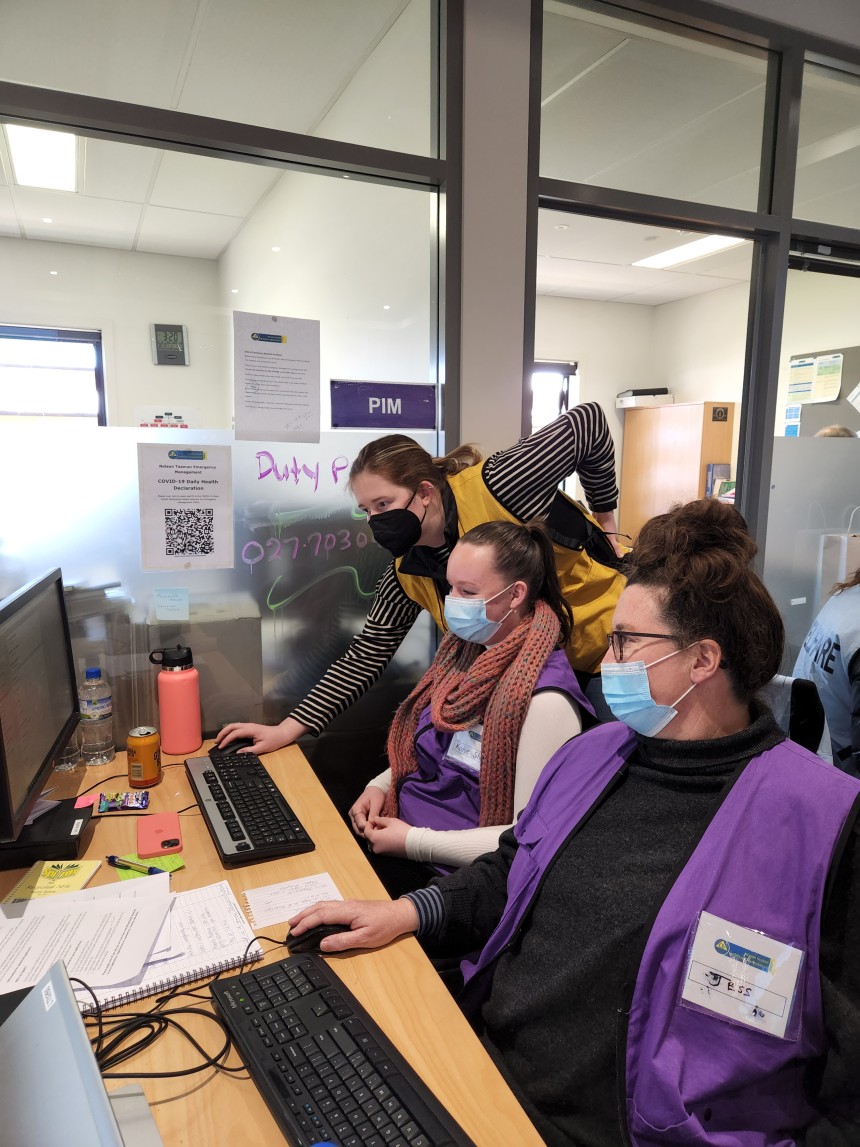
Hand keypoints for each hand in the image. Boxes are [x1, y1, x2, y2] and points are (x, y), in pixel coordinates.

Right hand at [214, 717, 307, 755]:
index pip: (235, 733)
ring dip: (225, 731)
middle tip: (216, 742)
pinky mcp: (250, 727)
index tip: (221, 746)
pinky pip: (237, 727)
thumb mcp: (262, 748)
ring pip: (234, 725)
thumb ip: (250, 751)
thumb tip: (238, 753)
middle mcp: (248, 725)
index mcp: (251, 730)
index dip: (226, 739)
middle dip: (222, 733)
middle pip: (231, 726)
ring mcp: (249, 725)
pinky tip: (228, 737)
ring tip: (219, 740)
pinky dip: (230, 731)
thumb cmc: (274, 740)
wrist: (282, 734)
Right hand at [288, 898, 418, 952]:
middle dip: (303, 915)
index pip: (320, 916)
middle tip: (289, 925)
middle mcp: (345, 905)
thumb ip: (343, 941)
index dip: (306, 924)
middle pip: (319, 907)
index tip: (295, 932)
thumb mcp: (365, 939)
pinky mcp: (351, 907)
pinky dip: (317, 911)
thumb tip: (322, 944)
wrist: (400, 914)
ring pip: (323, 905)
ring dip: (309, 912)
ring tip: (298, 920)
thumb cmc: (385, 927)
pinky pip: (329, 906)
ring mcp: (348, 905)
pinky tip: (316, 917)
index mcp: (346, 911)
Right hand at [349, 787, 385, 834]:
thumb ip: (373, 814)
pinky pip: (360, 827)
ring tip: (375, 834)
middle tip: (376, 835)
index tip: (377, 830)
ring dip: (366, 833)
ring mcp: (354, 817)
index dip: (368, 829)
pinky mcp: (357, 819)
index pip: (360, 824)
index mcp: (356, 810)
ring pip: (358, 830)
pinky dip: (366, 830)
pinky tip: (373, 831)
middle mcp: (352, 814)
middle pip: (357, 829)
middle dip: (366, 833)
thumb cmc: (376, 795)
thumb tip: (372, 825)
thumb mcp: (376, 803)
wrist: (375, 789)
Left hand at [364, 816, 410, 857]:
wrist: (414, 844)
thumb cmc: (401, 831)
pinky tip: (388, 837)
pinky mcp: (386, 856)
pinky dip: (381, 842)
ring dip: (377, 836)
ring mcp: (381, 853)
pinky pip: (379, 847)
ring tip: (385, 830)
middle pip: (369, 838)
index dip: (369, 824)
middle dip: (373, 830)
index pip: (366, 831)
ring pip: (374, 843)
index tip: (375, 820)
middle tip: (380, 824)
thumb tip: (374, 819)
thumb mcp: (391, 821)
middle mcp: (375, 847)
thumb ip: (380, 820)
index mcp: (374, 839)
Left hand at [593, 510, 626, 558]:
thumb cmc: (608, 526)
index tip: (608, 559)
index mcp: (614, 538)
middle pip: (608, 544)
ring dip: (599, 544)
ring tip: (594, 552)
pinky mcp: (598, 529)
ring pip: (602, 540)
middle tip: (598, 557)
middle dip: (604, 549)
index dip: (613, 553)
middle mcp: (610, 535)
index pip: (614, 547)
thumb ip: (615, 547)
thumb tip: (621, 557)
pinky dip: (595, 539)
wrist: (602, 514)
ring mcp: (603, 532)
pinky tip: (590, 544)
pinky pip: (597, 536)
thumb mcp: (612, 538)